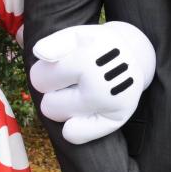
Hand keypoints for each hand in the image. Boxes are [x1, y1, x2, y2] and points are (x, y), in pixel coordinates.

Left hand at [30, 22, 155, 144]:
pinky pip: (78, 136)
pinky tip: (74, 117)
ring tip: (76, 91)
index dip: (42, 74)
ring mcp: (108, 105)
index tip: (55, 69)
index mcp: (85, 61)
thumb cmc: (94, 46)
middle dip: (53, 92)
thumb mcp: (75, 35)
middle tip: (67, 82)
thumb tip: (39, 52)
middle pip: (48, 105)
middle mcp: (98, 86)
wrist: (131, 55)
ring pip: (60, 117)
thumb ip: (54, 43)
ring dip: (62, 106)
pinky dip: (72, 130)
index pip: (39, 80)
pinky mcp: (116, 119)